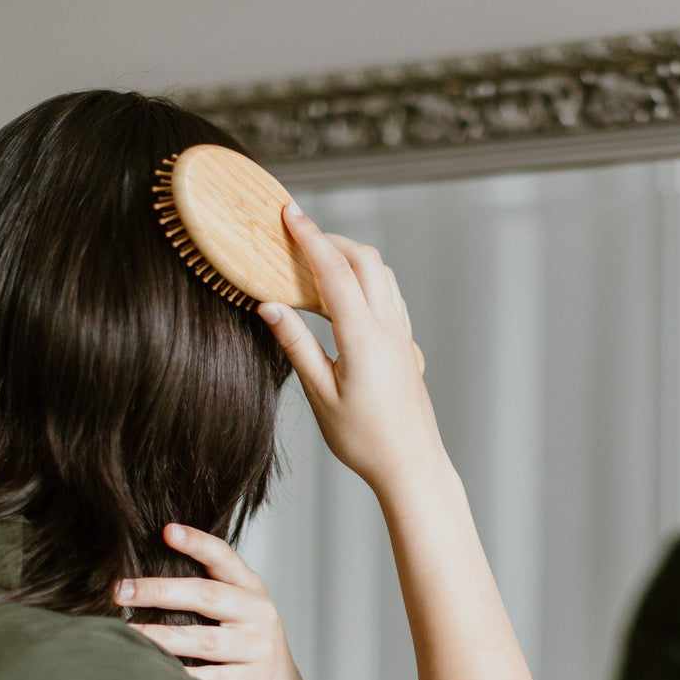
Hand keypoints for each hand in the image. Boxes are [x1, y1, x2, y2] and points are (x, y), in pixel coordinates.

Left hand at [115, 524, 313, 679]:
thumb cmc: (246, 643)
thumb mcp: (238, 609)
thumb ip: (206, 590)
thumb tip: (141, 578)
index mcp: (251, 588)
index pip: (224, 558)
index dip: (197, 543)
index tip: (167, 531)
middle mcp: (258, 613)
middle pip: (207, 596)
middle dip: (160, 591)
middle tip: (121, 590)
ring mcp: (258, 648)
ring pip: (204, 640)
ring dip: (160, 636)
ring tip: (126, 633)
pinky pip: (210, 679)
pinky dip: (180, 676)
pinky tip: (153, 672)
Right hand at [259, 205, 445, 495]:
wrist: (411, 465)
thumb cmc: (364, 440)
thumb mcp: (319, 395)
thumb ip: (295, 345)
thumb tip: (269, 305)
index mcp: (363, 337)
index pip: (334, 270)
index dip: (309, 237)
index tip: (289, 213)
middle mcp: (388, 328)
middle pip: (363, 259)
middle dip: (330, 238)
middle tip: (296, 234)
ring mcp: (402, 334)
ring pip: (381, 273)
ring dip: (350, 256)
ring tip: (316, 260)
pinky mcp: (406, 344)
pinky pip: (389, 294)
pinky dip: (365, 278)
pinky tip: (346, 292)